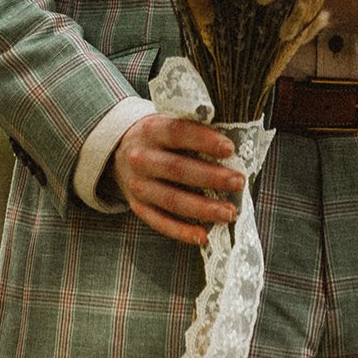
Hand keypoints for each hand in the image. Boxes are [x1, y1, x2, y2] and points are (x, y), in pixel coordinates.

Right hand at [111, 114, 246, 246]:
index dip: (204, 140)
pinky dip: (182, 232)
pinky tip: (204, 236)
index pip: (177, 132)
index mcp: (151, 130)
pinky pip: (160, 222)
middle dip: (211, 177)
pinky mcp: (138, 206)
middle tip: (239, 182)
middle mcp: (141, 158)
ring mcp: (138, 185)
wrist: (119, 151)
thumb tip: (237, 141)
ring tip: (230, 213)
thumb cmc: (159, 136)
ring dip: (203, 208)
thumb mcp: (168, 121)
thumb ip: (195, 129)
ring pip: (171, 200)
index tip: (230, 149)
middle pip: (177, 169)